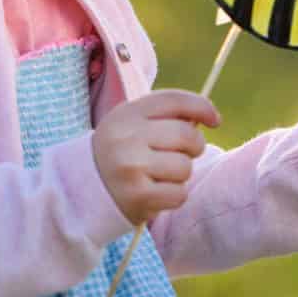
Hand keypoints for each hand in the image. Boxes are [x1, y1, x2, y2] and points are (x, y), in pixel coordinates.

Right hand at [91, 89, 220, 225]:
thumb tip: (210, 116)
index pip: (175, 100)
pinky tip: (156, 193)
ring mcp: (131, 167)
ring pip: (185, 167)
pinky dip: (174, 196)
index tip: (215, 120)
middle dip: (194, 147)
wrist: (83, 190)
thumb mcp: (133, 124)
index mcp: (127, 114)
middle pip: (187, 135)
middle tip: (182, 154)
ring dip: (181, 174)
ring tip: (161, 176)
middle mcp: (127, 137)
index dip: (202, 107)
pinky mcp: (138, 196)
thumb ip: (166, 115)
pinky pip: (179, 193)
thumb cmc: (121, 153)